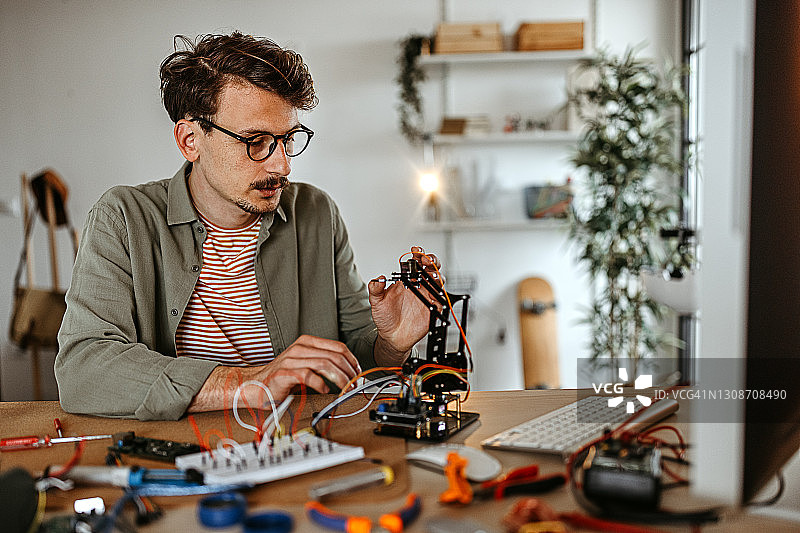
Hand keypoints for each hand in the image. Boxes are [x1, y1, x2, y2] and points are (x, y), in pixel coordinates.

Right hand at [188, 335, 360, 412]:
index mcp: (307, 342)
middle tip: (356, 385)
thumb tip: (349, 375)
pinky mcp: (285, 372)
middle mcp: (300, 347)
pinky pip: (309, 375)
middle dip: (350, 372)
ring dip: (340, 379)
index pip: (338, 347)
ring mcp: (292, 358)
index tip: (359, 374)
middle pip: (335, 356)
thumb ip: (323, 365)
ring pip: (325, 364)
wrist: (255, 386)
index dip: (352, 361)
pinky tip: (325, 391)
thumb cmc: (282, 379)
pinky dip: (321, 384)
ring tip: (345, 389)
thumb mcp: (306, 366)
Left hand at [368, 246, 443, 357]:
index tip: (415, 251)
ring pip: (438, 281)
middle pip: (431, 268)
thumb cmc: (386, 316)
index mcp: (407, 280)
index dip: (418, 255)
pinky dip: (440, 296)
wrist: (392, 336)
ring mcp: (427, 297)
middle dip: (431, 261)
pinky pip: (441, 301)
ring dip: (437, 275)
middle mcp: (419, 286)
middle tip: (426, 260)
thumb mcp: (376, 301)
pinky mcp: (433, 309)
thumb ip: (375, 289)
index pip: (416, 263)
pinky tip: (434, 295)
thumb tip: (378, 279)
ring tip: (431, 275)